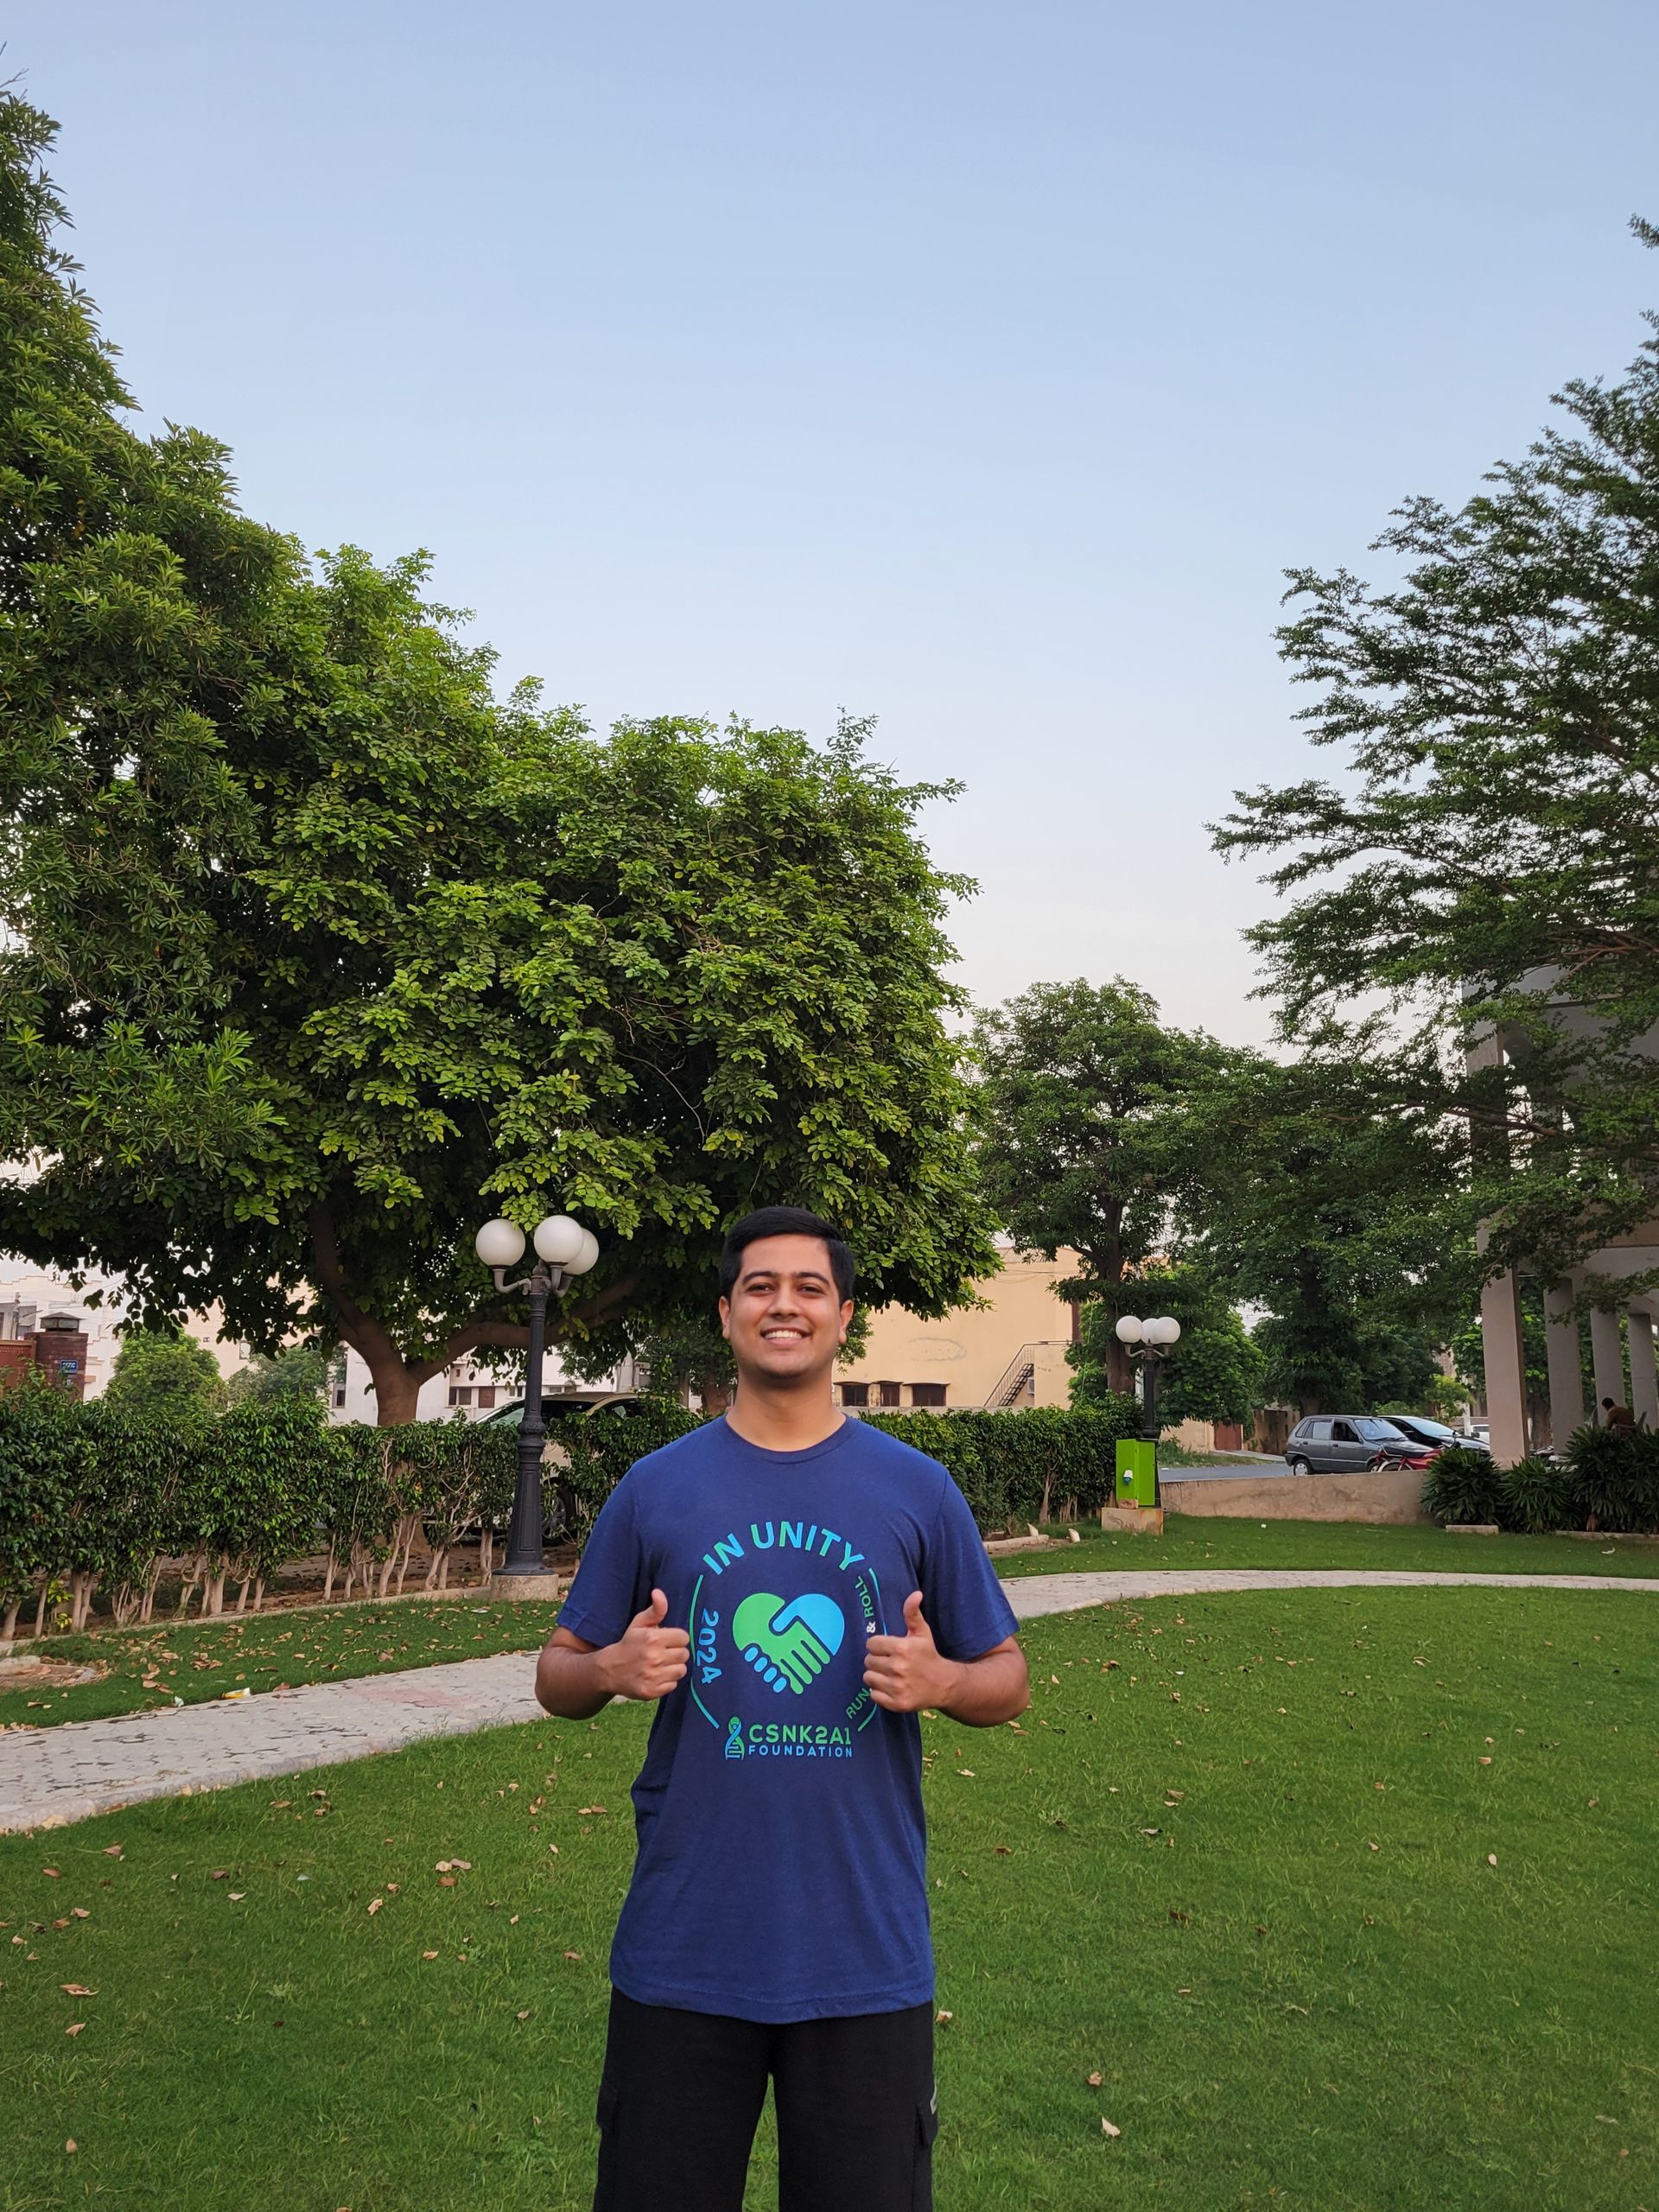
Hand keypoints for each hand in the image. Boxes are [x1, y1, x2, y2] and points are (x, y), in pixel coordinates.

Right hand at [601, 1589, 689, 1700]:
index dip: (676, 1638)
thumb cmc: (628, 1644)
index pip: (684, 1637)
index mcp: (653, 1638)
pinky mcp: (652, 1691)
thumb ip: (655, 1609)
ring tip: (661, 1665)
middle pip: (684, 1654)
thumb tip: (659, 1593)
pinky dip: (667, 1681)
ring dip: (673, 1667)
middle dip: (676, 1652)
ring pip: (681, 1670)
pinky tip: (656, 1676)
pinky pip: (673, 1685)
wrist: (608, 1670)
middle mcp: (655, 1658)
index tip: (668, 1640)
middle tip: (664, 1653)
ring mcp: (654, 1676)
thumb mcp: (639, 1624)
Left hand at [862, 1591, 959, 1713]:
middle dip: (877, 1660)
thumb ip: (913, 1613)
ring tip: (890, 1674)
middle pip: (868, 1661)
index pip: (871, 1644)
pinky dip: (880, 1691)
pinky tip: (891, 1686)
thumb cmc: (929, 1655)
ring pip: (868, 1678)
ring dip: (876, 1676)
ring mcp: (897, 1687)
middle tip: (889, 1661)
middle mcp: (898, 1668)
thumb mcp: (922, 1633)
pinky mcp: (896, 1703)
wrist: (944, 1684)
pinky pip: (874, 1695)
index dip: (878, 1645)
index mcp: (902, 1648)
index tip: (887, 1648)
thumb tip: (915, 1593)